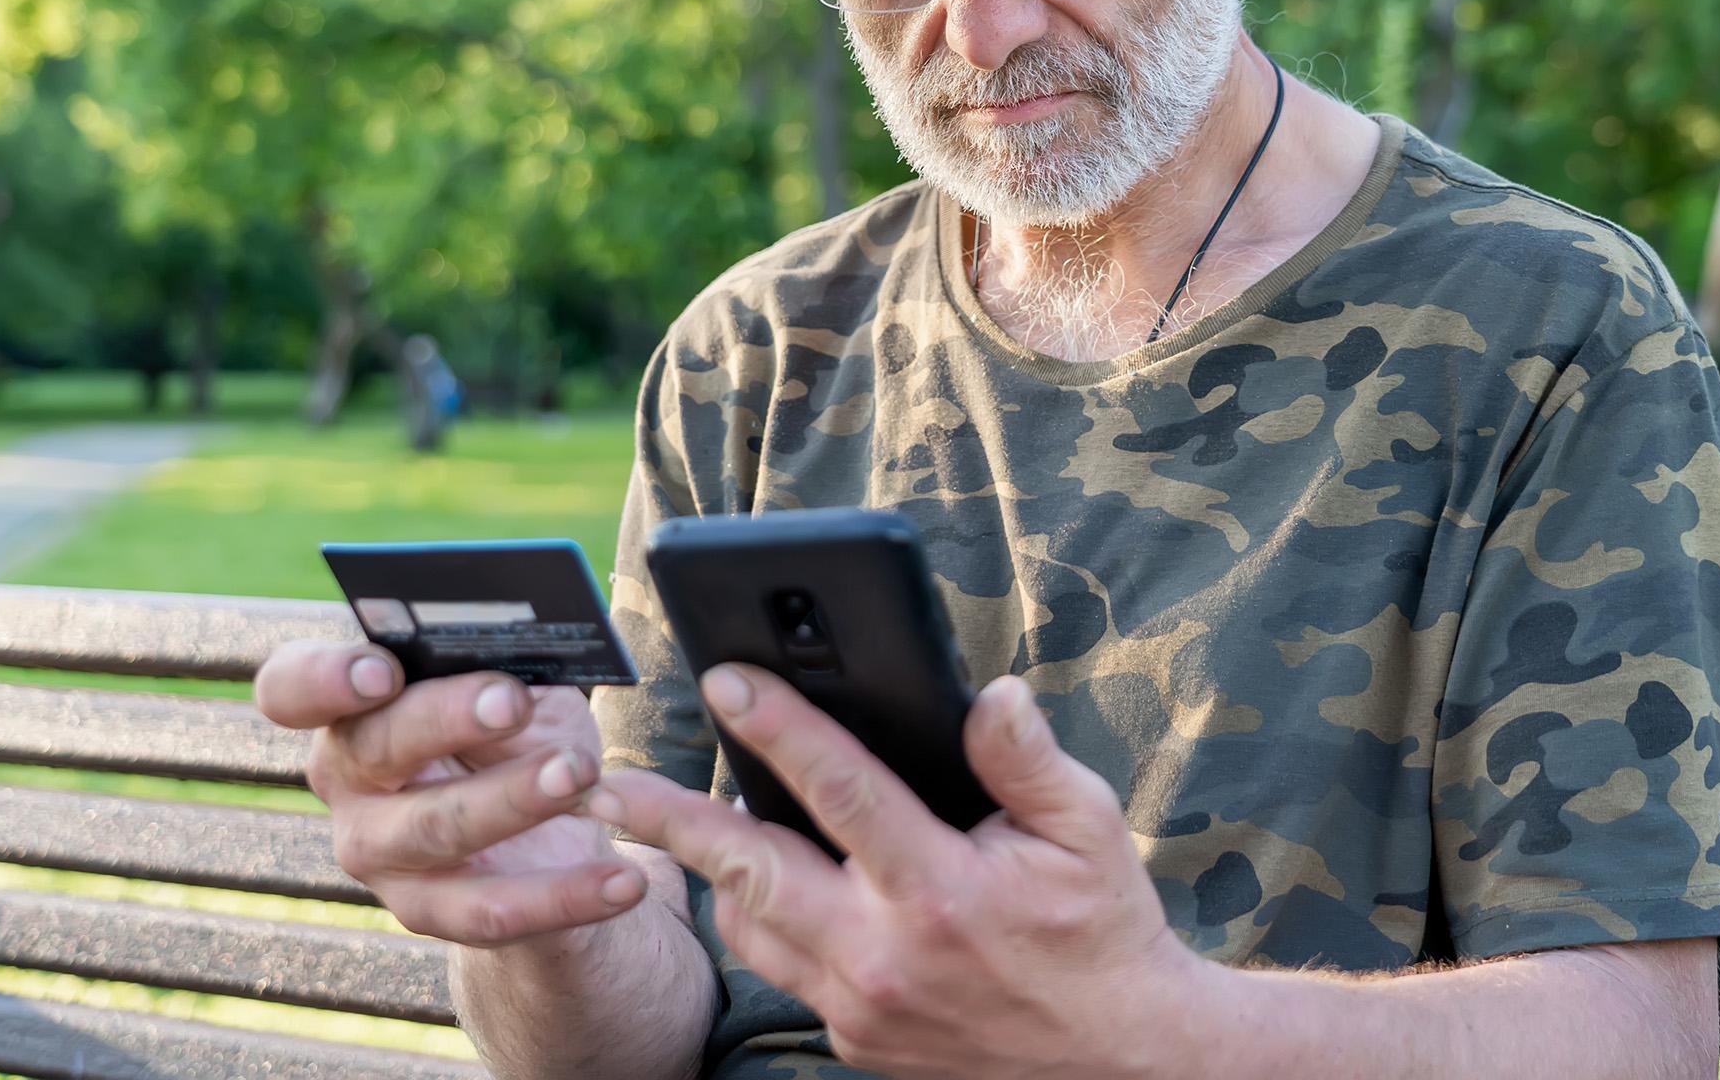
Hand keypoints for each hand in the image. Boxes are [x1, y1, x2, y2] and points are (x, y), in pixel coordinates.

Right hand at [253, 641, 648, 947]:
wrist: (544, 827)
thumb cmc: (517, 727)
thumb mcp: (517, 681)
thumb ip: (504, 661)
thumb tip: (533, 642)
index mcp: (349, 703)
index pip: (292, 688)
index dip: (326, 677)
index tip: (383, 667)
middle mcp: (345, 778)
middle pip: (374, 747)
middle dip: (445, 718)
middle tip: (512, 700)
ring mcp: (377, 851)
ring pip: (435, 827)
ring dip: (513, 799)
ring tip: (581, 773)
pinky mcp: (426, 911)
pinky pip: (492, 911)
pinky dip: (567, 895)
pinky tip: (623, 879)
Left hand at [586, 665, 1204, 1079]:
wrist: (1118, 1061)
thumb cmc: (1101, 929)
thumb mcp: (1089, 829)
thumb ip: (1028, 760)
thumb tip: (989, 695)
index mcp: (940, 889)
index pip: (839, 790)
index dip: (778, 728)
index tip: (725, 679)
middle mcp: (886, 953)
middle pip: (749, 871)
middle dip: (667, 820)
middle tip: (601, 781)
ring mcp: (862, 1006)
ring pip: (750, 927)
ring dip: (698, 870)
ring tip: (647, 820)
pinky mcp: (855, 1040)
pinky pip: (781, 969)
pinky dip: (755, 920)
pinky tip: (742, 881)